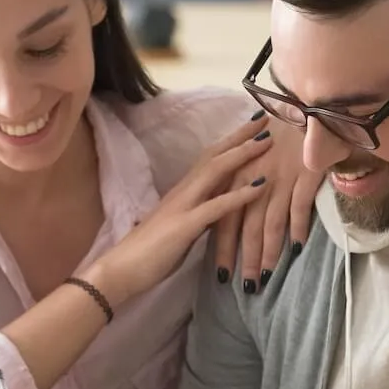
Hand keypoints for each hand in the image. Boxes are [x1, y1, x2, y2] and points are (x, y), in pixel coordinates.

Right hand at [86, 115, 272, 305]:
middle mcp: (184, 191)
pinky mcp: (185, 226)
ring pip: (215, 171)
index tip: (254, 126)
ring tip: (267, 140)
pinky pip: (217, 206)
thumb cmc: (149, 253)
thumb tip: (220, 209)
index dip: (231, 141)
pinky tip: (262, 186)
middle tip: (266, 118)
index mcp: (183, 192)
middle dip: (241, 136)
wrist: (121, 270)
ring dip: (243, 154)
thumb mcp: (182, 228)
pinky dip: (240, 195)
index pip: (209, 158)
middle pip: (215, 155)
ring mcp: (183, 206)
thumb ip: (200, 215)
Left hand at [213, 117, 319, 292]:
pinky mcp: (303, 175)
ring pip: (270, 223)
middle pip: (246, 227)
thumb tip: (235, 217)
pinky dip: (298, 228)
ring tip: (267, 277)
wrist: (304, 107)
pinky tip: (297, 249)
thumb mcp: (251, 159)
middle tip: (246, 288)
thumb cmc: (278, 135)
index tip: (221, 275)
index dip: (222, 248)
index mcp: (237, 177)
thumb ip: (242, 187)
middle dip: (245, 259)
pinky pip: (299, 207)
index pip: (224, 218)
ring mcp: (279, 178)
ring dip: (268, 253)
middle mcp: (254, 180)